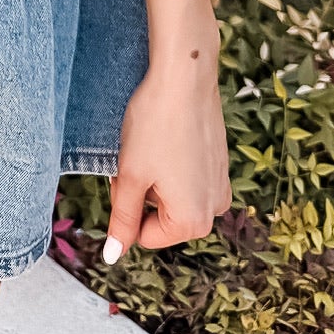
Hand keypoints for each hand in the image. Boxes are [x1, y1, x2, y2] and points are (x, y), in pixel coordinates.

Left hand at [102, 39, 231, 262]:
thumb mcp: (130, 176)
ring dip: (158, 177)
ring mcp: (221, 186)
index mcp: (193, 222)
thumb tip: (112, 256)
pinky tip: (171, 136)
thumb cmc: (155, 124)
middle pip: (162, 217)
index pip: (145, 235)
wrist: (185, 77)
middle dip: (144, 192)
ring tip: (155, 144)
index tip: (128, 171)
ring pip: (174, 196)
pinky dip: (173, 163)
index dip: (127, 204)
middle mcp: (215, 210)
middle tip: (139, 155)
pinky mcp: (220, 164)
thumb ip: (122, 220)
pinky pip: (189, 177)